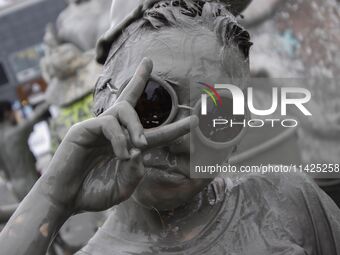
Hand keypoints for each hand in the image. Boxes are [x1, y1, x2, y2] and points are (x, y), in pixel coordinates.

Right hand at [39, 58, 196, 212]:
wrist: (65, 200)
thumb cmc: (93, 193)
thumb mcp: (123, 186)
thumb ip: (136, 172)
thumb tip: (140, 149)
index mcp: (127, 146)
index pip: (153, 132)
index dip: (174, 127)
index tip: (195, 120)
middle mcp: (113, 132)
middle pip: (128, 98)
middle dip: (138, 78)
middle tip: (149, 61)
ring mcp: (97, 128)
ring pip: (123, 109)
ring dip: (136, 126)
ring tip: (140, 145)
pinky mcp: (83, 129)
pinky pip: (109, 124)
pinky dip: (120, 139)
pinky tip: (121, 154)